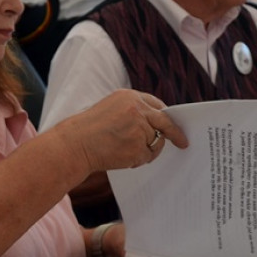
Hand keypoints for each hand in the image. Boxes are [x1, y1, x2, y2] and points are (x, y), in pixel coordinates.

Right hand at [60, 90, 187, 174]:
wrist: (74, 145)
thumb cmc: (87, 130)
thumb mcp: (110, 110)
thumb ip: (132, 112)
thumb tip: (155, 125)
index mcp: (129, 97)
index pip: (157, 105)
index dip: (166, 116)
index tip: (174, 124)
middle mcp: (136, 109)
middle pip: (164, 122)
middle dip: (175, 133)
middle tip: (183, 142)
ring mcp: (138, 128)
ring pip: (156, 142)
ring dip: (145, 150)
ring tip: (125, 151)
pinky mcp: (137, 146)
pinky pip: (147, 156)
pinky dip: (138, 160)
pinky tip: (121, 157)